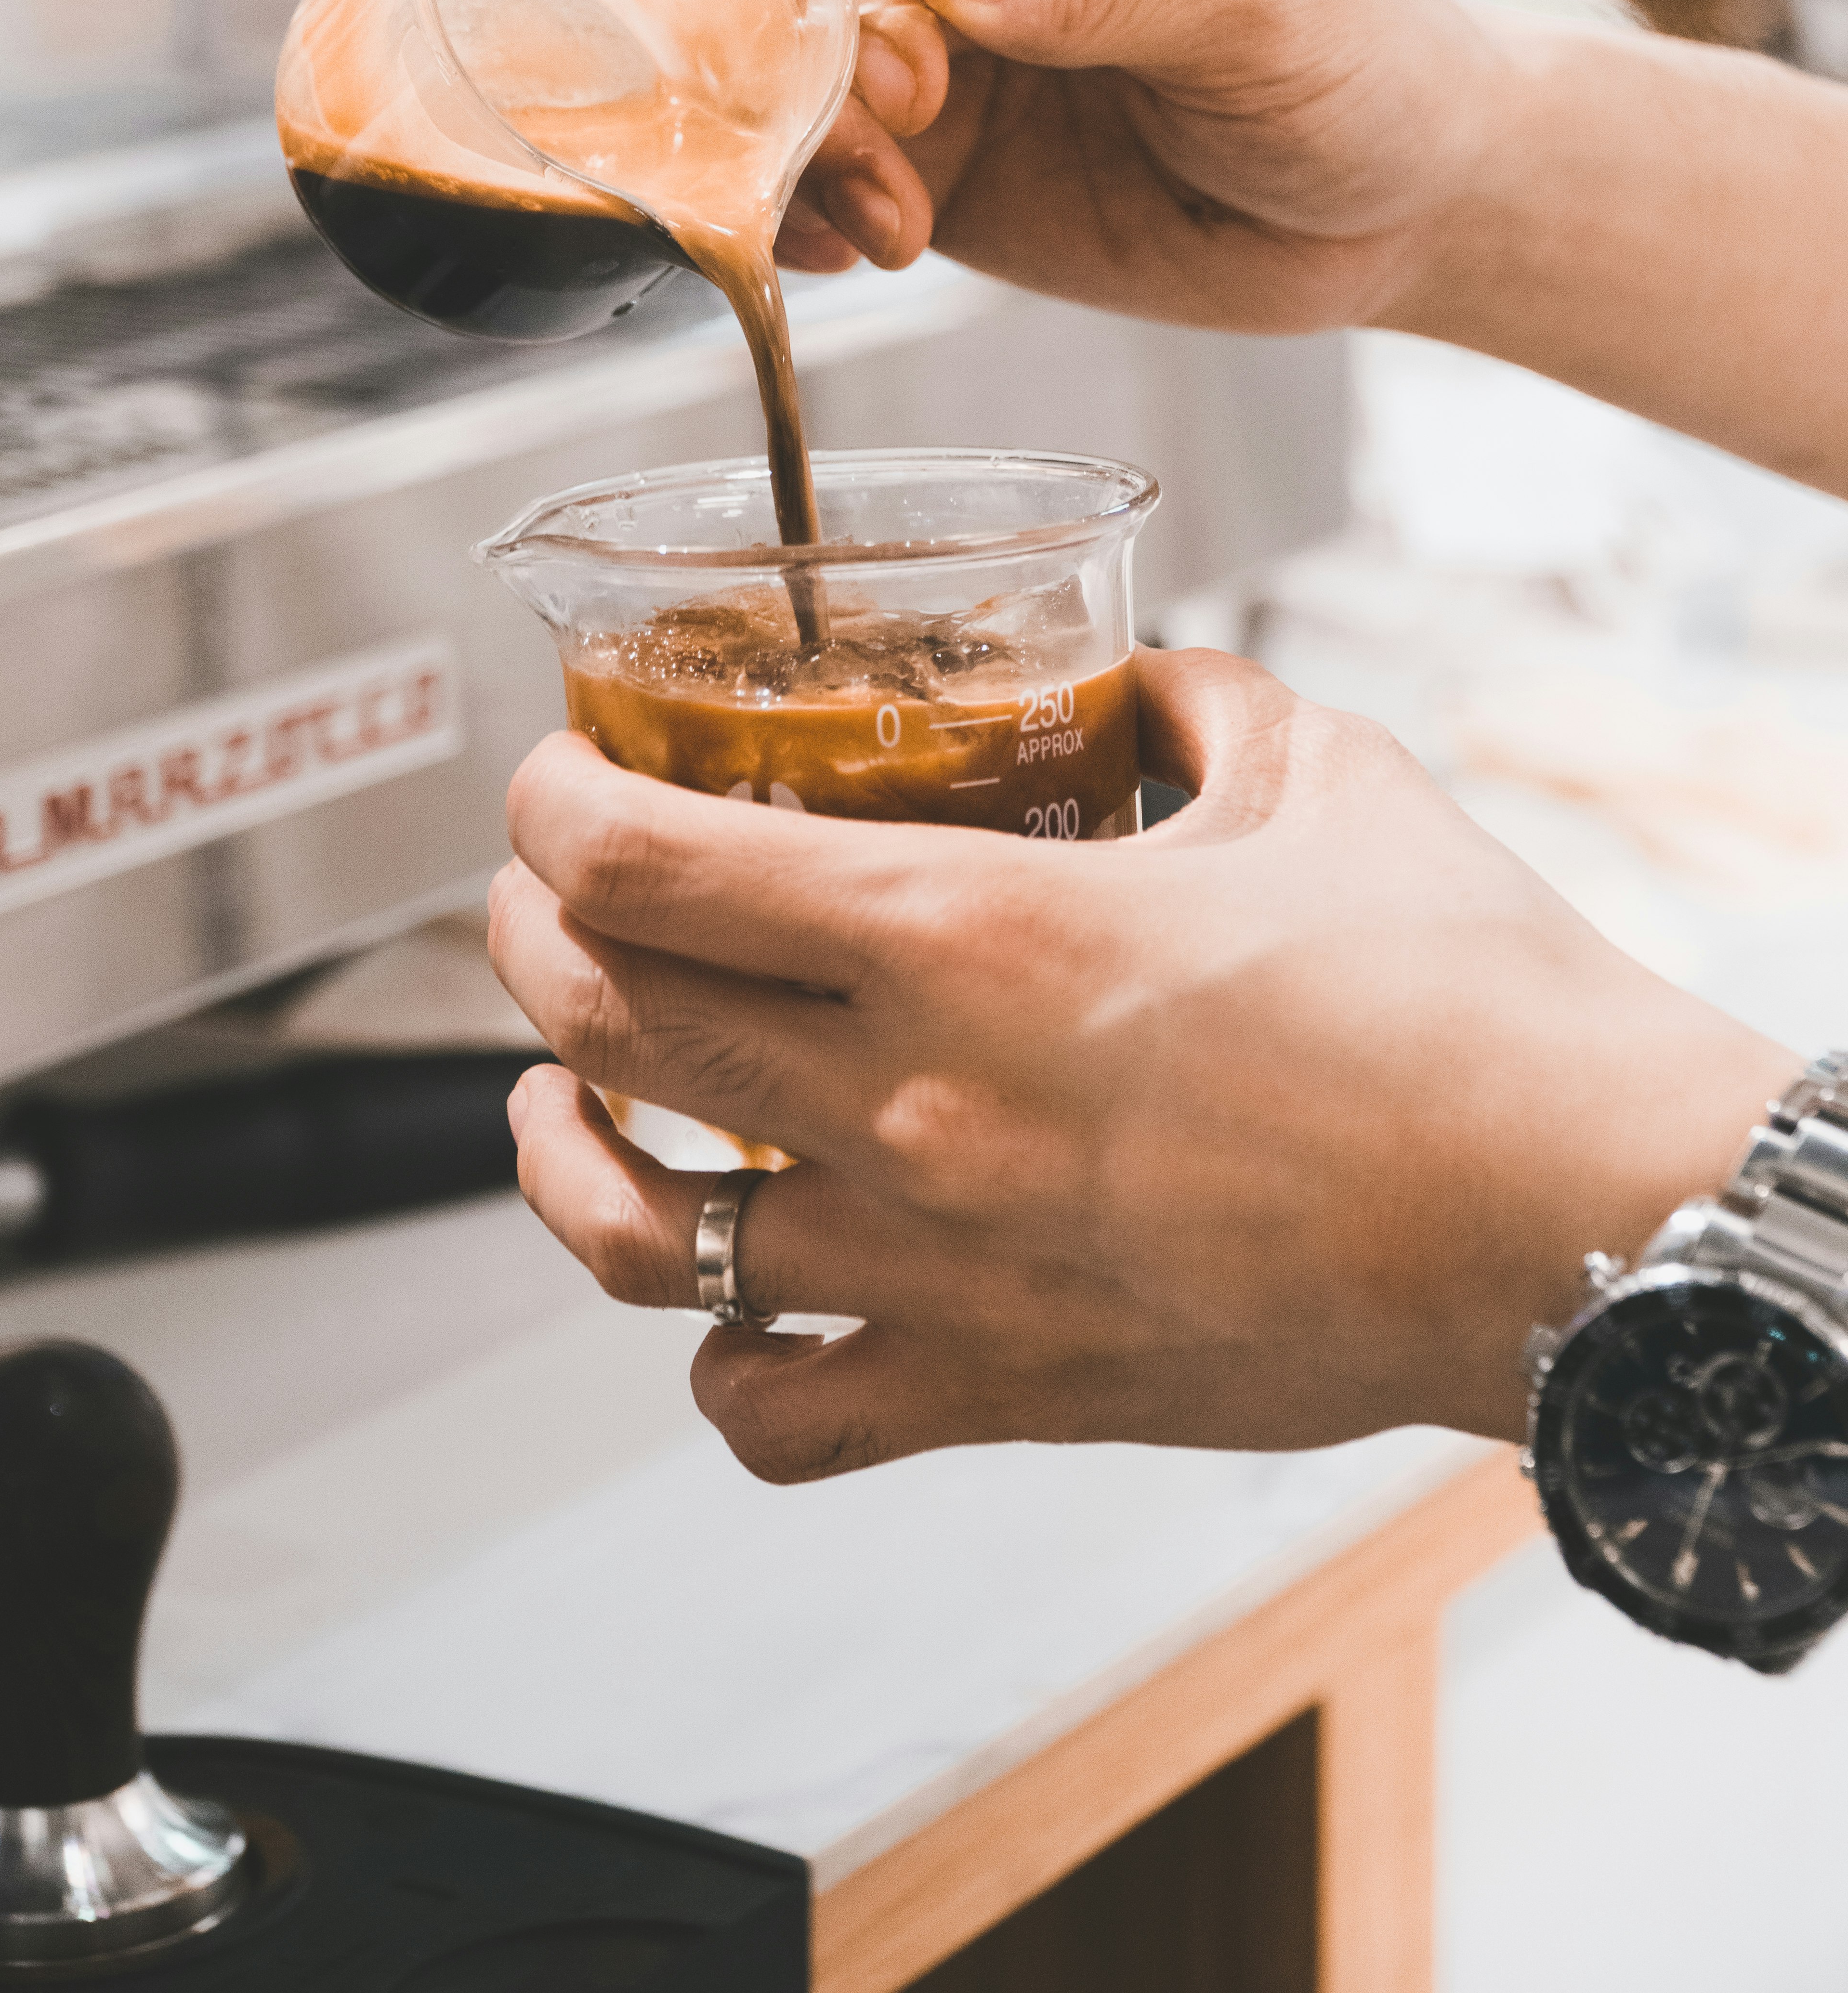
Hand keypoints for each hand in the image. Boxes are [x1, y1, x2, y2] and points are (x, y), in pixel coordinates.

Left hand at [489, 646, 1789, 1482]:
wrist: (1573, 1215)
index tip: (551, 781)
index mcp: (970, 931)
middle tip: (544, 901)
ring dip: (568, 1157)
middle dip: (530, 939)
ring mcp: (941, 1268)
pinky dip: (724, 1358)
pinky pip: (776, 1414)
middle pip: (603, 1022)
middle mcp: (914, 1104)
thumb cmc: (1459, 996)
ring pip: (643, 1238)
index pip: (645, 864)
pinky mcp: (1004, 1387)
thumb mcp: (1316, 778)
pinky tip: (739, 1298)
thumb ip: (1192, 709)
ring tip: (563, 1103)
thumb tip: (1140, 689)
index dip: (549, 808)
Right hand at [777, 0, 1509, 335]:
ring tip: (888, 226)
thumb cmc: (1366, 62)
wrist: (1404, 208)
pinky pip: (834, 173)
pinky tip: (852, 250)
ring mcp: (945, 44)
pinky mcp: (937, 156)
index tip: (916, 62)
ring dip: (816, 152)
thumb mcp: (1250, 11)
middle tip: (895, 154)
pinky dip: (816, 212)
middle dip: (829, 65)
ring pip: (809, 76)